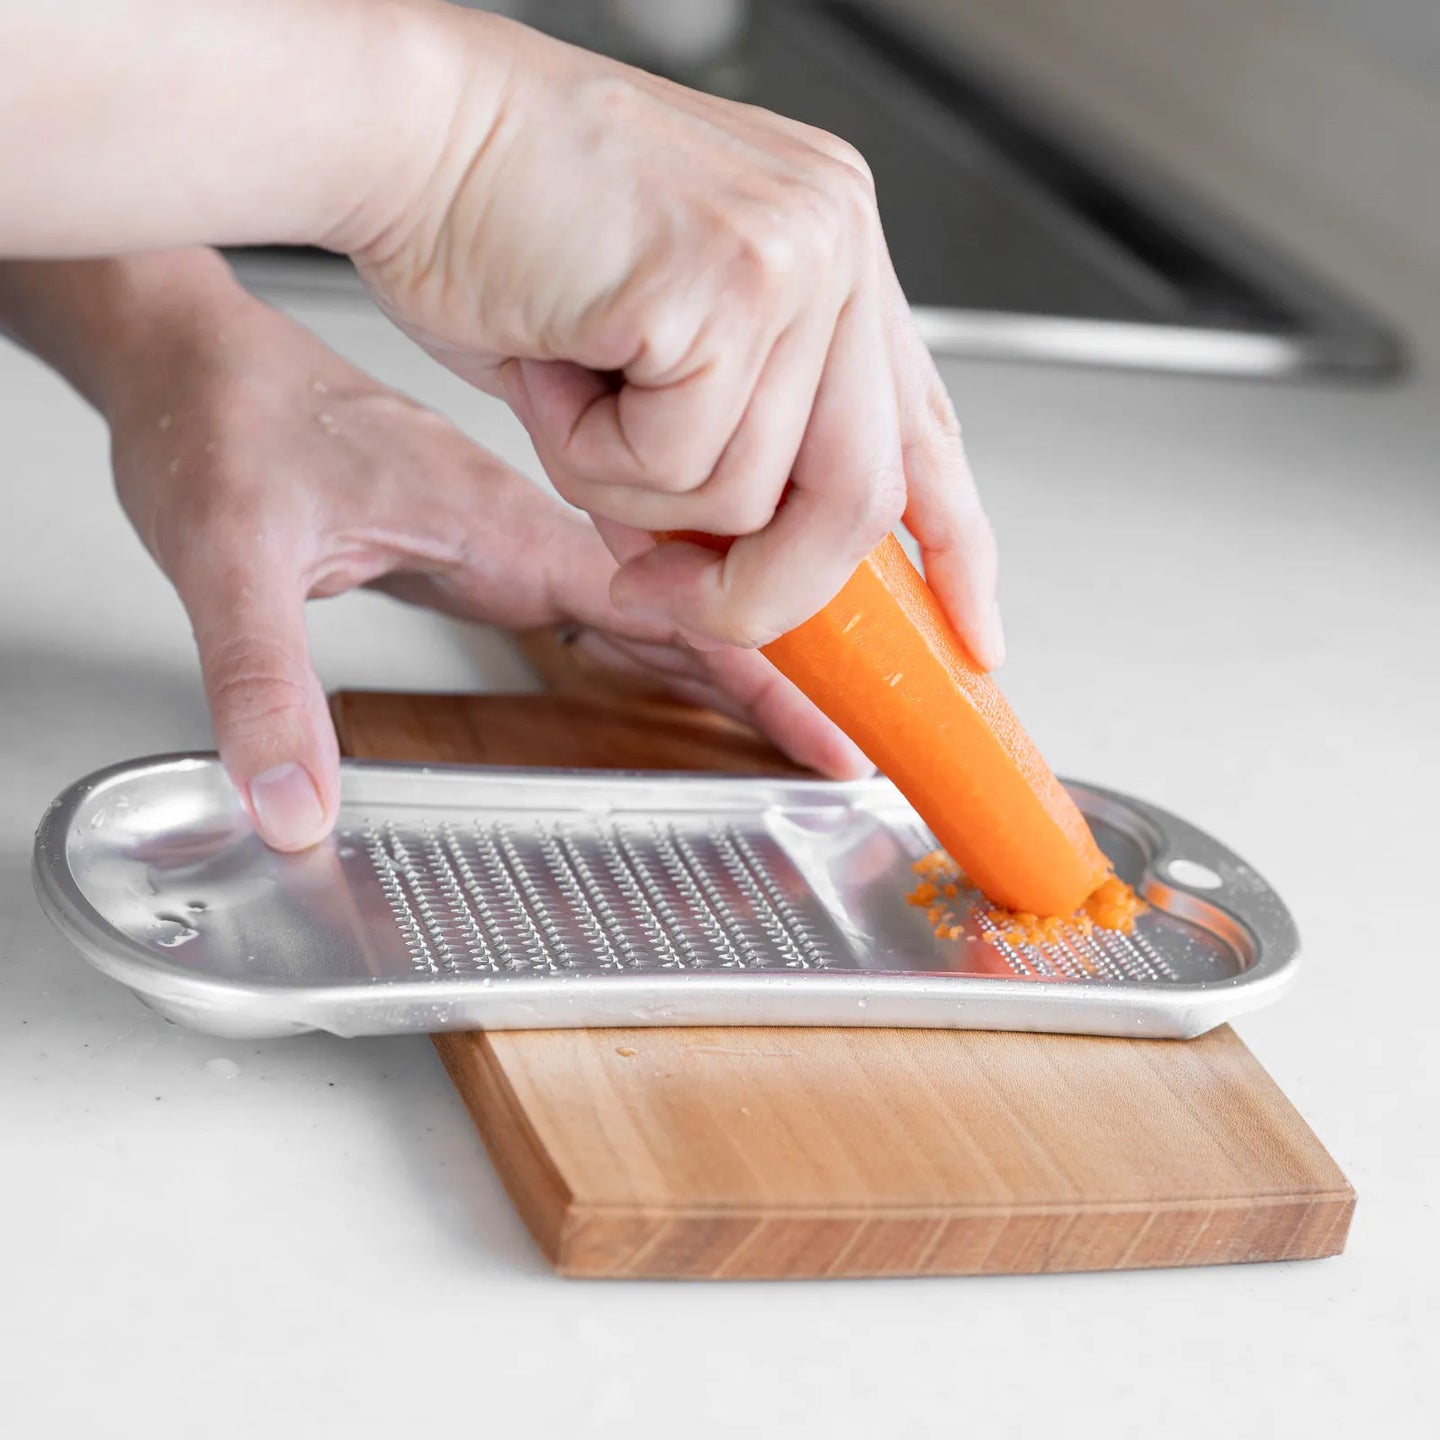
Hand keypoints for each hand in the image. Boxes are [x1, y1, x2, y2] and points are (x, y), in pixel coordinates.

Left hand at [102, 273, 869, 849]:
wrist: (191, 357)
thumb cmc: (220, 422)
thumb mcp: (230, 554)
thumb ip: (265, 681)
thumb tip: (294, 808)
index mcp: (500, 520)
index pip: (663, 607)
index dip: (752, 670)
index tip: (825, 723)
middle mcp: (529, 523)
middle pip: (689, 604)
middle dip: (778, 669)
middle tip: (849, 733)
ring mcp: (518, 531)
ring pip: (660, 599)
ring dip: (734, 649)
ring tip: (807, 707)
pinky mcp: (490, 542)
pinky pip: (611, 598)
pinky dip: (666, 637)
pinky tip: (690, 666)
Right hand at [354, 7, 1001, 664]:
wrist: (405, 125)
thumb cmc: (509, 231)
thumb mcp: (657, 353)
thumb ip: (727, 452)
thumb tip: (745, 581)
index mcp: (833, 250)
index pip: (926, 428)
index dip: (953, 544)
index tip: (970, 630)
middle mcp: (837, 241)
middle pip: (864, 497)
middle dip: (765, 588)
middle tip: (676, 593)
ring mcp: (795, 253)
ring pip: (752, 496)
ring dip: (635, 493)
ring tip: (579, 388)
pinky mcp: (725, 279)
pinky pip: (678, 464)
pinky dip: (595, 457)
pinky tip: (561, 362)